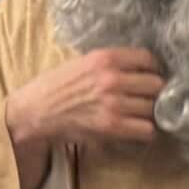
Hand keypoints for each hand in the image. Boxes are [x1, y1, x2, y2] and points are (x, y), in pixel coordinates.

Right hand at [3, 47, 163, 149]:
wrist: (33, 112)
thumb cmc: (53, 86)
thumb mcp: (80, 62)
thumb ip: (109, 63)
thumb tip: (137, 67)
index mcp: (104, 58)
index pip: (148, 59)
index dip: (151, 69)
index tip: (147, 77)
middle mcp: (112, 78)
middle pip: (156, 85)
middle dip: (153, 92)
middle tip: (145, 98)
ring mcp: (113, 103)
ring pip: (153, 108)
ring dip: (149, 113)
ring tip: (139, 115)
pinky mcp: (111, 126)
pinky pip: (146, 129)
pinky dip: (145, 131)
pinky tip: (135, 129)